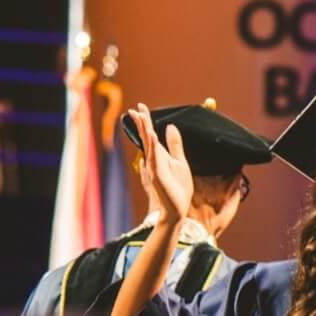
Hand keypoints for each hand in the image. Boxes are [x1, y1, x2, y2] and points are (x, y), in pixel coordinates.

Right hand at [128, 103, 191, 223]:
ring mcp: (155, 168)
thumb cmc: (178, 187)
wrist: (178, 208)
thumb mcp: (180, 161)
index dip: (146, 121)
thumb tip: (171, 126)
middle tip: (135, 108)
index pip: (151, 134)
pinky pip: (155, 159)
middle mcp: (155, 160)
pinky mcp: (158, 176)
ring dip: (145, 131)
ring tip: (142, 117)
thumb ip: (175, 144)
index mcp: (160, 155)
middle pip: (146, 137)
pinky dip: (153, 147)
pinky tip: (152, 136)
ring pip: (149, 146)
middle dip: (142, 122)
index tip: (141, 107)